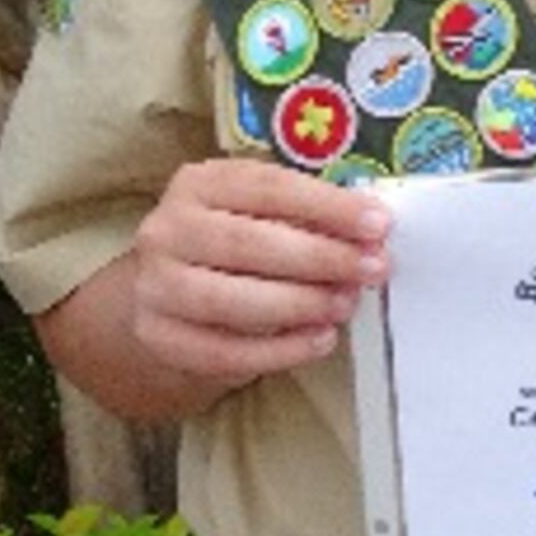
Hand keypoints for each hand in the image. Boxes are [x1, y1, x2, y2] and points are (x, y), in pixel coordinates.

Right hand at [123, 156, 391, 392]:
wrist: (166, 297)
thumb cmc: (230, 249)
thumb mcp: (260, 216)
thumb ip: (307, 221)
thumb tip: (369, 237)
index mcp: (199, 184)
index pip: (268, 188)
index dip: (327, 206)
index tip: (378, 224)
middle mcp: (168, 230)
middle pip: (248, 243)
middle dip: (320, 257)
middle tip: (372, 268)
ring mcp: (156, 286)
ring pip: (232, 300)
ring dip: (301, 305)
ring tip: (345, 305)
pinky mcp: (161, 337)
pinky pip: (226, 351)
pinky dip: (281, 350)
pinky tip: (320, 339)